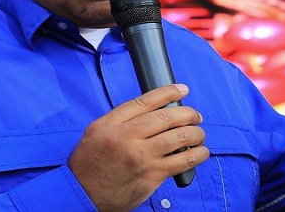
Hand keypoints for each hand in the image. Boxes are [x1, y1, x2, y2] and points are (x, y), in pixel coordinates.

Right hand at [68, 84, 207, 210]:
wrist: (83, 194)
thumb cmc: (90, 163)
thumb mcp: (96, 132)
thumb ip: (121, 119)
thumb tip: (152, 109)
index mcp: (112, 124)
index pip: (145, 101)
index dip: (168, 92)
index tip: (182, 89)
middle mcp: (127, 138)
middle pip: (166, 117)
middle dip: (188, 114)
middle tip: (195, 116)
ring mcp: (141, 157)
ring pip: (178, 138)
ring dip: (196, 133)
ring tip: (199, 134)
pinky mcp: (152, 176)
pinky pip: (181, 162)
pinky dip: (197, 155)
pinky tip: (201, 153)